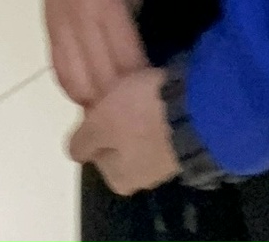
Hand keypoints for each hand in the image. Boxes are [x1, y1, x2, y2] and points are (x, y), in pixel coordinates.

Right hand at [45, 0, 148, 107]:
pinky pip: (60, 74)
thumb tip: (142, 63)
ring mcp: (61, 30)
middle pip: (101, 80)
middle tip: (135, 105)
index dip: (141, 84)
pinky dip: (75, 90)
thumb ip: (133, 26)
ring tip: (112, 103)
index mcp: (107, 6)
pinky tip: (90, 93)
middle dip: (120, 99)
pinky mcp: (49, 34)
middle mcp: (80, 22)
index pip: (126, 62)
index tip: (154, 93)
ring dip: (96, 100)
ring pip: (77, 85)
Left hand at [69, 67, 178, 196]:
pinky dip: (157, 109)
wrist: (194, 110)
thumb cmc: (139, 118)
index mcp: (120, 179)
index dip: (92, 122)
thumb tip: (74, 152)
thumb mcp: (100, 127)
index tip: (98, 102)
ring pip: (138, 131)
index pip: (93, 149)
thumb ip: (82, 142)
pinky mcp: (184, 141)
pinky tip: (157, 93)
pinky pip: (160, 123)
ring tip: (139, 88)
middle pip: (116, 141)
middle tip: (117, 93)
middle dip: (115, 118)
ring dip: (137, 112)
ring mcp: (165, 161)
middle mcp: (142, 178)